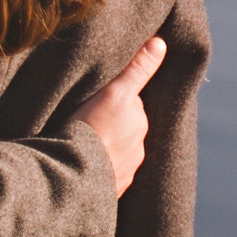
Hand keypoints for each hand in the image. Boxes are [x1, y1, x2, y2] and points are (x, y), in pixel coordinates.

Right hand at [71, 34, 165, 199]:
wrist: (75, 177)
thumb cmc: (94, 129)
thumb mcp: (115, 93)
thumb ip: (138, 70)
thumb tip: (161, 43)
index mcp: (139, 126)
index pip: (130, 106)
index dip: (113, 99)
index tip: (96, 100)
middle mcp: (138, 151)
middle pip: (124, 130)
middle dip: (111, 126)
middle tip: (86, 121)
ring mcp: (123, 174)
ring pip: (114, 155)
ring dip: (103, 150)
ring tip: (81, 145)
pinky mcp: (108, 193)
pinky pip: (103, 177)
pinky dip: (96, 171)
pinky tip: (80, 166)